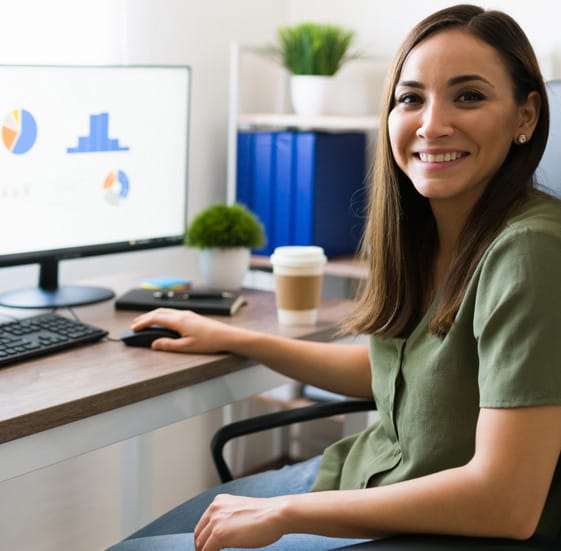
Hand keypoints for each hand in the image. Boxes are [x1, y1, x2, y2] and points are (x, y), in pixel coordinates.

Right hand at [130, 307, 245, 353]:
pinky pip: (173, 312)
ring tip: (146, 321)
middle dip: (145, 317)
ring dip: (154, 315)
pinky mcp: (193, 316)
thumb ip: (168, 345)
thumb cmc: (210, 342)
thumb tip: (154, 344)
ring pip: (166, 311)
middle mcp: (183, 314)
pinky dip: (163, 315)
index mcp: (179, 321)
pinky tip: (164, 320)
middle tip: (135, 323)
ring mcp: (188, 314)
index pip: (155, 318)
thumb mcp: (187, 347)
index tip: (133, 328)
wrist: (227, 336)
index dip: (142, 322)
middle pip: (159, 312)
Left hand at [194, 494, 285, 550]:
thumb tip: (222, 535)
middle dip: (202, 547)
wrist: (275, 514)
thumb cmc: (265, 515)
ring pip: (200, 544)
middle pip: (199, 534)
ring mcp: (215, 521)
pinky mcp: (219, 534)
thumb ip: (227, 518)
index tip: (208, 548)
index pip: (203, 524)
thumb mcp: (240, 510)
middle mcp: (214, 508)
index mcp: (219, 501)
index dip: (204, 539)